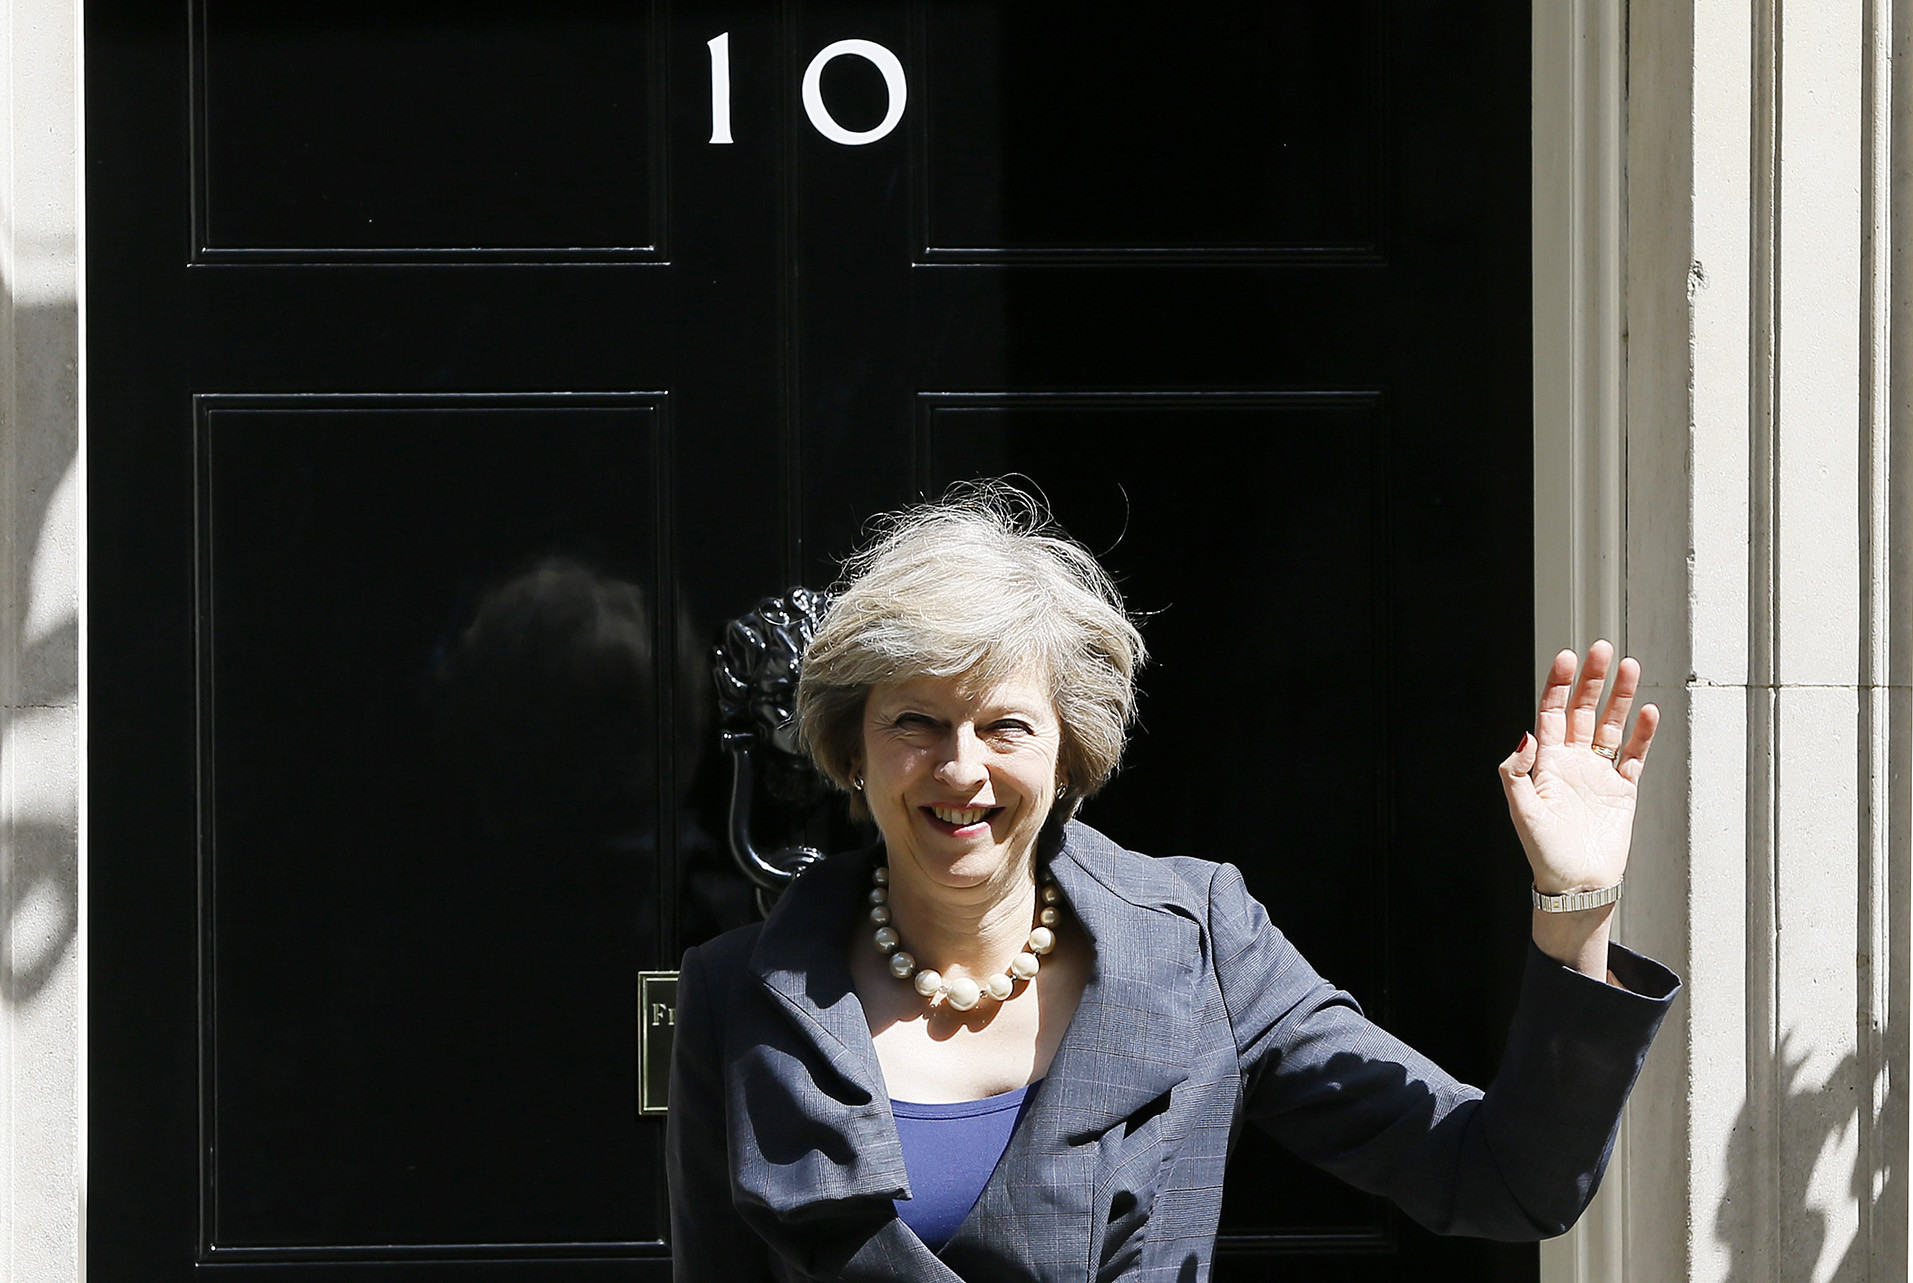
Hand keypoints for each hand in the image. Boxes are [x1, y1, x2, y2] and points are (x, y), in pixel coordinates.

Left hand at [1499, 643, 1656, 956]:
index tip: (1567, 658)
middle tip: (1603, 648)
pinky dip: (1642, 735)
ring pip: (1612, 726)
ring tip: (1631, 667)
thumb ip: (1517, 771)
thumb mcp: (1521, 811)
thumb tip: (1525, 733)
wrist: (1577, 885)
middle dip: (1592, 680)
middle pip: (1583, 710)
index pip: (1551, 712)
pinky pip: (1633, 756)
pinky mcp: (1622, 791)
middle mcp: (1572, 761)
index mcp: (1546, 762)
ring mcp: (1598, 774)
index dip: (1558, 685)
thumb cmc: (1544, 852)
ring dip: (1621, 698)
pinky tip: (1648, 711)